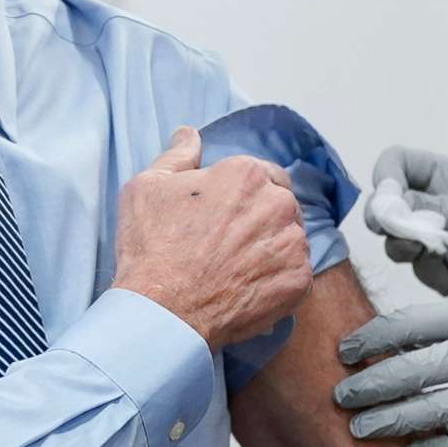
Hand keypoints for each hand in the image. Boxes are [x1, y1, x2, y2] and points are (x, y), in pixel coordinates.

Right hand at [113, 127, 309, 349]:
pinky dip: (277, 280)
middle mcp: (278, 204)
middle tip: (227, 244)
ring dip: (270, 249)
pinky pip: (296, 274)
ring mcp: (293, 244)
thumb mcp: (148, 186)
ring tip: (236, 268)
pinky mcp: (299, 282)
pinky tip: (247, 288)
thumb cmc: (151, 248)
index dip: (242, 194)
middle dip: (260, 219)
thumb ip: (177, 154)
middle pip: (280, 205)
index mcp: (247, 174)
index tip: (224, 215)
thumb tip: (189, 134)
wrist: (162, 312)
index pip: (263, 174)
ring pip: (290, 239)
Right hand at [365, 146, 447, 299]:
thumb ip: (446, 207)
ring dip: (400, 242)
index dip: (386, 175)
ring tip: (424, 244)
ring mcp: (442, 245)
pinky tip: (446, 262)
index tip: (389, 192)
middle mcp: (440, 210)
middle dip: (383, 214)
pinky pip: (419, 272)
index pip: (401, 165)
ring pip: (397, 242)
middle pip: (390, 206)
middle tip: (390, 225)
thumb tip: (399, 207)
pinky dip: (423, 266)